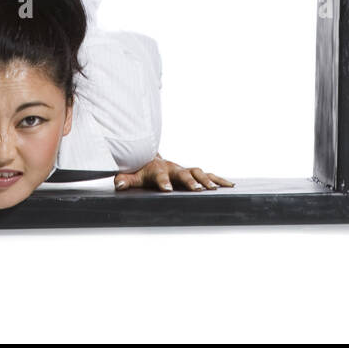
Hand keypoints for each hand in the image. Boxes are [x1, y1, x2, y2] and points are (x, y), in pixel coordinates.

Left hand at [114, 154, 234, 191]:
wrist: (153, 157)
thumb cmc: (143, 170)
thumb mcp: (133, 175)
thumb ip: (126, 180)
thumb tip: (118, 184)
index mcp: (159, 170)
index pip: (161, 176)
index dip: (164, 182)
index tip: (167, 190)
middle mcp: (175, 168)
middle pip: (184, 173)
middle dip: (191, 181)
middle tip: (198, 189)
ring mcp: (185, 170)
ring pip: (199, 172)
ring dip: (208, 180)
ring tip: (215, 189)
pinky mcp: (194, 173)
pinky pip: (208, 175)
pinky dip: (219, 179)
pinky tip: (230, 185)